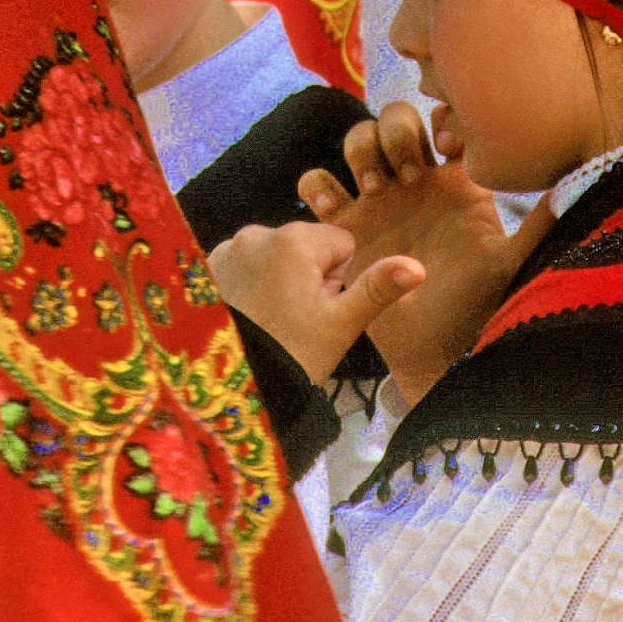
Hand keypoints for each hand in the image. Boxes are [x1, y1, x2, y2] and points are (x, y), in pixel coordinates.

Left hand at [207, 221, 423, 383]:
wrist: (232, 387)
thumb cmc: (293, 354)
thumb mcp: (342, 323)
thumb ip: (379, 287)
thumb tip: (418, 265)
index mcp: (292, 240)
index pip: (341, 242)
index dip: (340, 277)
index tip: (322, 307)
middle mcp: (254, 234)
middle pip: (304, 247)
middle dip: (308, 277)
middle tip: (298, 319)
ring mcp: (224, 250)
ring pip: (273, 256)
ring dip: (278, 280)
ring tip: (272, 320)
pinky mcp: (203, 269)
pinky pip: (242, 266)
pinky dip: (249, 285)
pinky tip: (248, 315)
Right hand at [296, 103, 550, 400]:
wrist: (429, 345)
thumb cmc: (473, 303)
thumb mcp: (507, 261)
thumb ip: (535, 224)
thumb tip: (577, 186)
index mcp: (454, 180)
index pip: (445, 122)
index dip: (443, 118)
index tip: (448, 146)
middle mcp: (414, 181)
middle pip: (396, 119)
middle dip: (398, 134)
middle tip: (408, 175)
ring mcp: (376, 199)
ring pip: (357, 141)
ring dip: (361, 152)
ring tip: (372, 190)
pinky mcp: (342, 224)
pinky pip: (316, 184)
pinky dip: (318, 185)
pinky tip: (334, 208)